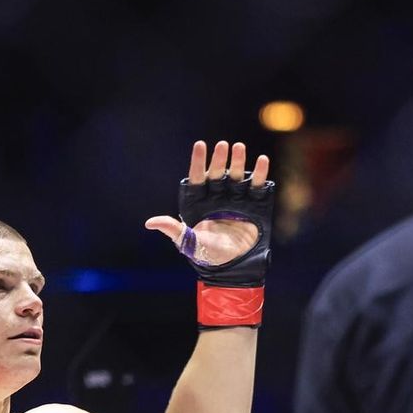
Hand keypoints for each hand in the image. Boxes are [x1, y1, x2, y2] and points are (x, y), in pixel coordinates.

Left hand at [146, 141, 270, 265]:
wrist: (233, 267)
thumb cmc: (206, 254)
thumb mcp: (188, 242)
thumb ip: (173, 229)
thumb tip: (150, 223)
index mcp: (199, 202)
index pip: (197, 178)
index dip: (198, 162)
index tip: (200, 145)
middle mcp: (216, 197)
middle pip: (217, 174)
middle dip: (219, 160)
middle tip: (223, 145)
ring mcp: (236, 199)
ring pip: (236, 176)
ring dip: (238, 162)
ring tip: (239, 147)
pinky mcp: (254, 205)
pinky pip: (257, 186)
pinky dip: (260, 174)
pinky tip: (263, 161)